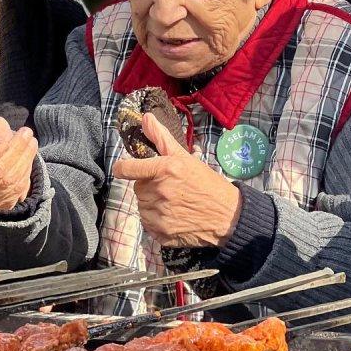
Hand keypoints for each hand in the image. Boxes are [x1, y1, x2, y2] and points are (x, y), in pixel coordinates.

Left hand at [112, 113, 242, 247]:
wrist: (227, 216)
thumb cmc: (206, 183)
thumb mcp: (185, 157)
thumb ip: (161, 137)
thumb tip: (146, 117)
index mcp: (164, 169)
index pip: (126, 169)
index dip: (123, 168)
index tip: (126, 169)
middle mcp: (159, 192)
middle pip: (138, 188)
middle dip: (149, 186)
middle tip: (169, 187)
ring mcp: (159, 214)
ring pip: (141, 206)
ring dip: (152, 203)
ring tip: (173, 202)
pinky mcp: (160, 233)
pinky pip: (147, 223)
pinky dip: (156, 220)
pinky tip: (173, 216)